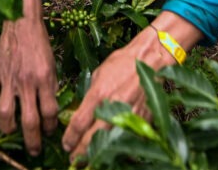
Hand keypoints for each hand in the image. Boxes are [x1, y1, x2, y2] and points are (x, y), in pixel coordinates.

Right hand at [0, 0, 58, 155]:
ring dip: (8, 127)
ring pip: (4, 114)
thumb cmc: (39, 42)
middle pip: (29, 121)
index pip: (49, 113)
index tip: (50, 132)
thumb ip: (51, 86)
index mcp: (44, 79)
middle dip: (33, 140)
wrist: (21, 22)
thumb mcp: (52, 64)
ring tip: (11, 130)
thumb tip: (51, 109)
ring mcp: (9, 79)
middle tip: (34, 150)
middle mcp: (26, 82)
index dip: (51, 127)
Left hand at [62, 11, 201, 162]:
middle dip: (81, 153)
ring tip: (90, 161)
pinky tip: (113, 150)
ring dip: (99, 154)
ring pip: (111, 144)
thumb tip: (82, 111)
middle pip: (92, 139)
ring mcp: (129, 116)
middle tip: (74, 159)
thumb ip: (90, 95)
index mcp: (98, 95)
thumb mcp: (99, 75)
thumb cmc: (123, 63)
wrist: (151, 59)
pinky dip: (120, 147)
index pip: (78, 124)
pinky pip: (129, 139)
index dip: (70, 138)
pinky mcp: (144, 120)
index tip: (66, 145)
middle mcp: (112, 108)